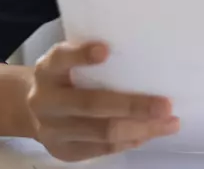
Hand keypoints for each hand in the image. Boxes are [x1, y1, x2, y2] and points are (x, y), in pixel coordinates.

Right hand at [26, 41, 179, 161]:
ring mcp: (53, 130)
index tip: (105, 50)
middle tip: (165, 105)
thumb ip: (91, 56)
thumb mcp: (70, 60)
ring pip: (102, 132)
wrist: (34, 110)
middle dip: (132, 106)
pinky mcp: (63, 151)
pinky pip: (102, 149)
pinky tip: (150, 133)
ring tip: (169, 123)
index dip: (81, 55)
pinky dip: (130, 140)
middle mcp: (46, 101)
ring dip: (141, 128)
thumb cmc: (66, 77)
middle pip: (90, 104)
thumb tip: (145, 52)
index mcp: (47, 71)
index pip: (61, 59)